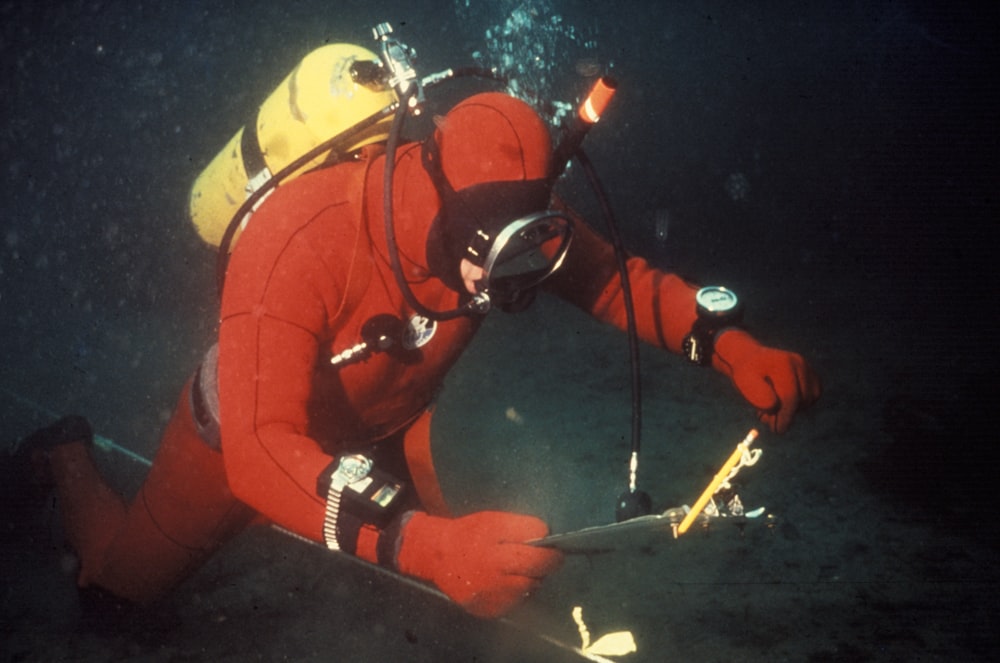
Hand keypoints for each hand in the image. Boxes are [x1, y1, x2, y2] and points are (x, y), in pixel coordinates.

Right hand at [395, 511, 562, 617]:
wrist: (437, 557)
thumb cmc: (469, 534)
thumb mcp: (493, 521)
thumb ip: (521, 528)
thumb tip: (547, 537)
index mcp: (495, 546)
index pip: (536, 551)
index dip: (550, 550)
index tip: (554, 547)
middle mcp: (494, 572)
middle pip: (537, 571)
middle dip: (547, 564)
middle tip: (548, 558)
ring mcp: (491, 595)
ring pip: (529, 588)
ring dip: (531, 578)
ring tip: (518, 569)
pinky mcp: (489, 610)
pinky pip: (515, 602)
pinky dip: (517, 592)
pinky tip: (506, 582)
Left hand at [714, 330, 820, 433]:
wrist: (749, 359)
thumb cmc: (745, 374)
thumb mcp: (744, 383)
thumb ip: (757, 394)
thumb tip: (773, 405)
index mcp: (782, 363)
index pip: (790, 397)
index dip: (785, 417)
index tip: (777, 430)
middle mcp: (798, 362)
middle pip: (801, 400)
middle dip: (785, 414)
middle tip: (765, 416)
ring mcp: (806, 366)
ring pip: (809, 399)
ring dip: (793, 410)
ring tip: (772, 408)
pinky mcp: (811, 373)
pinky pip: (814, 395)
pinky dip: (801, 404)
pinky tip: (784, 403)